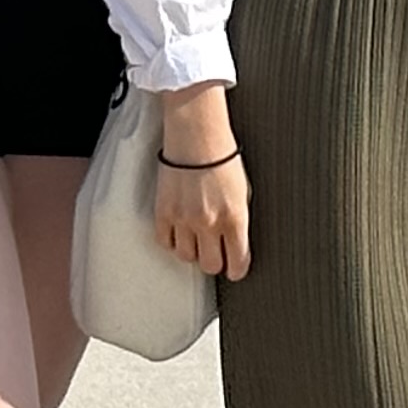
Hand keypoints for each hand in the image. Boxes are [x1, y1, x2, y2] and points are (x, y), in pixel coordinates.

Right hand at [155, 82, 251, 280]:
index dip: (237, 269)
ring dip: (193, 250)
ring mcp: (184, 220)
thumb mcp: (244, 192)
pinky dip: (173, 240)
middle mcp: (209, 223)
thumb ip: (240, 221)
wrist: (197, 137)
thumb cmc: (224, 160)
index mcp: (235, 217)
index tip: (236, 268)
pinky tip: (180, 230)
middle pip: (210, 265)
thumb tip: (238, 245)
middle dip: (216, 262)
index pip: (237, 262)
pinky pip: (165, 242)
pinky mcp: (163, 213)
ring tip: (198, 237)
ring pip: (186, 257)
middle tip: (217, 252)